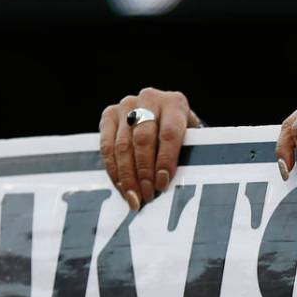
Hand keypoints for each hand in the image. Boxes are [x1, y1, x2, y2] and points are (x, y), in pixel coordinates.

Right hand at [99, 88, 200, 209]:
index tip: (162, 184)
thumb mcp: (189, 139)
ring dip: (127, 176)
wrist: (162, 115)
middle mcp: (149, 99)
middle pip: (143, 140)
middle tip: (147, 195)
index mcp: (174, 103)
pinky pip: (106, 146)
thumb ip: (183, 155)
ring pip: (122, 145)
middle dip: (144, 172)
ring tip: (134, 197)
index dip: (165, 161)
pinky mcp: (109, 115)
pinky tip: (121, 187)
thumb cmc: (179, 134)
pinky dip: (113, 170)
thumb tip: (168, 183)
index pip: (169, 133)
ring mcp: (127, 105)